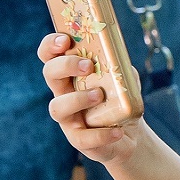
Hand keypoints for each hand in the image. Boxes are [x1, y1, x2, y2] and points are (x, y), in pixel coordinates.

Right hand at [38, 33, 141, 163]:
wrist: (129, 133)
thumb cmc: (120, 98)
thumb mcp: (124, 76)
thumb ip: (120, 64)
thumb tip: (118, 56)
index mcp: (70, 74)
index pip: (50, 55)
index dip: (51, 45)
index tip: (65, 40)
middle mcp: (63, 94)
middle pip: (50, 74)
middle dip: (65, 66)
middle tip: (88, 65)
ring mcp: (68, 118)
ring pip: (58, 107)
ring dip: (77, 99)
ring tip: (99, 96)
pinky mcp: (78, 139)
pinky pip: (82, 139)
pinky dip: (100, 135)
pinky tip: (117, 132)